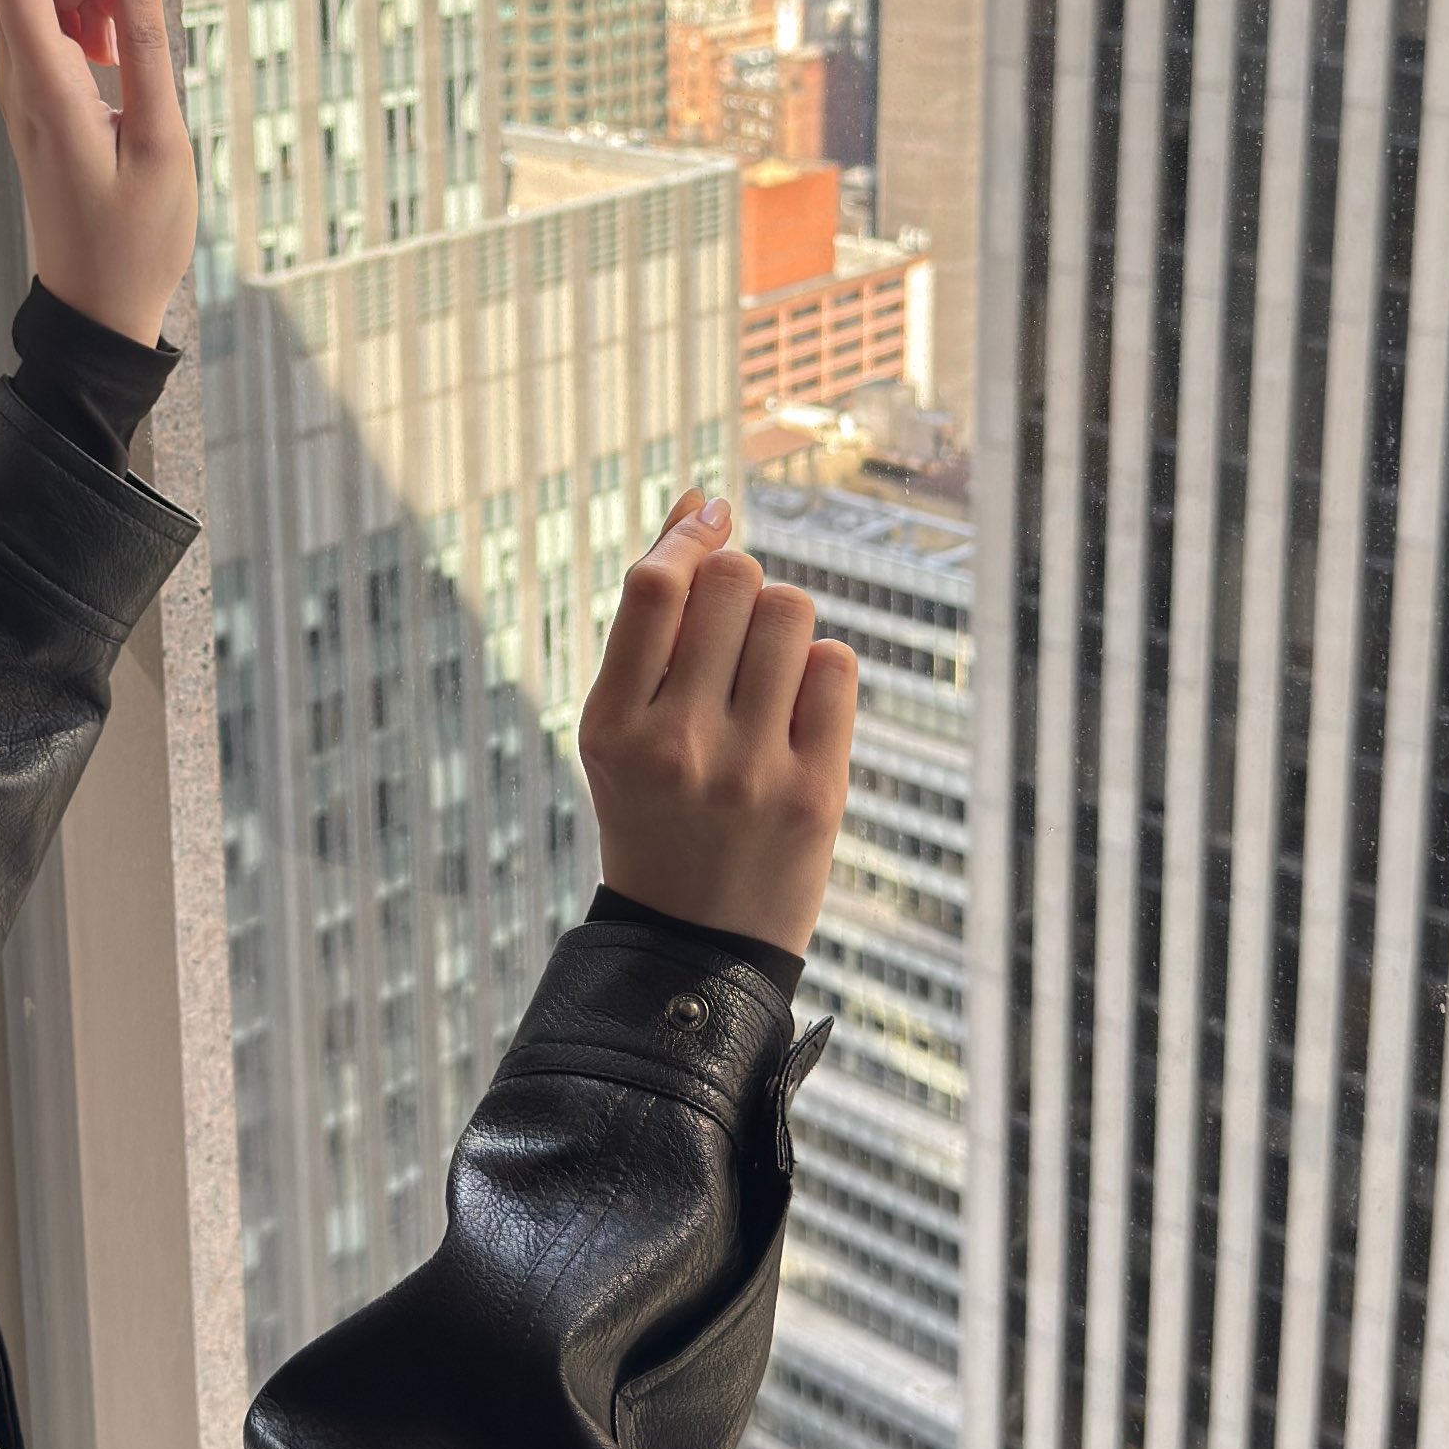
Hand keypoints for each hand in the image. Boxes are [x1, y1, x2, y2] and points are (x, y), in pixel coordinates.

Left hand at [0, 0, 198, 348]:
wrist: (97, 304)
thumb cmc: (136, 239)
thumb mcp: (161, 139)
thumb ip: (144, 41)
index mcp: (41, 87)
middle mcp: (14, 77)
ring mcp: (16, 84)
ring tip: (132, 33)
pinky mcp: (30, 94)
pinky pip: (43, 20)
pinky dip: (84, 12)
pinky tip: (118, 52)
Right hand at [579, 493, 856, 955]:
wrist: (695, 948)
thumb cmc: (658, 810)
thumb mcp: (625, 724)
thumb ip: (654, 616)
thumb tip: (699, 500)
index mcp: (611, 725)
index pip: (654, 585)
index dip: (692, 531)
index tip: (713, 516)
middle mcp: (676, 744)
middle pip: (732, 584)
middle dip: (741, 581)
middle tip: (735, 626)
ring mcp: (749, 771)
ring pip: (792, 614)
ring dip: (784, 622)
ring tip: (767, 670)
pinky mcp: (814, 794)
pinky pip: (837, 668)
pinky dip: (822, 669)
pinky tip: (798, 709)